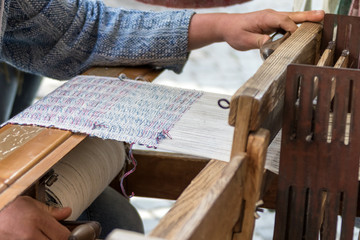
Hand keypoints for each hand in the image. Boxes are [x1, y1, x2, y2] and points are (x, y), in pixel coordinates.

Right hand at [0, 196, 71, 239]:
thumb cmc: (8, 209)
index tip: (65, 234)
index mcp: (37, 220)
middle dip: (56, 239)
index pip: (63, 235)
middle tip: (51, 234)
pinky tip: (34, 238)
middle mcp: (29, 235)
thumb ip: (51, 210)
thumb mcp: (31, 204)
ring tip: (40, 235)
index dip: (66, 235)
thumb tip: (67, 212)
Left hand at [188, 9, 324, 50]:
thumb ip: (260, 42)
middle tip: (322, 16)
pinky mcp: (272, 22)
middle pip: (292, 16)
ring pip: (292, 18)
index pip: (284, 22)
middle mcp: (271, 15)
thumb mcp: (246, 40)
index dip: (293, 29)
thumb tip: (272, 44)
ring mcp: (272, 18)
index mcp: (265, 18)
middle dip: (307, 16)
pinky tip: (306, 28)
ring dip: (305, 19)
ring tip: (321, 19)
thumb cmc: (235, 32)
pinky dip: (297, 24)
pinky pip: (287, 22)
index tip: (299, 38)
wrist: (227, 26)